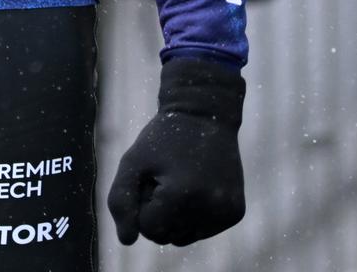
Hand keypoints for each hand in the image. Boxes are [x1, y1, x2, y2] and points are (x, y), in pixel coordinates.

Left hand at [108, 58, 245, 246]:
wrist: (205, 115)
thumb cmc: (163, 138)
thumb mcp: (132, 162)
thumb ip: (121, 202)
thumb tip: (127, 241)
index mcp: (182, 195)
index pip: (148, 229)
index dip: (143, 203)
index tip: (152, 177)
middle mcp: (210, 208)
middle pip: (166, 236)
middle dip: (158, 211)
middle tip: (166, 177)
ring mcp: (226, 213)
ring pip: (184, 237)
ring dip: (175, 216)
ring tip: (180, 182)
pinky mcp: (236, 213)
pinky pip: (202, 230)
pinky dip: (193, 215)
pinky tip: (196, 187)